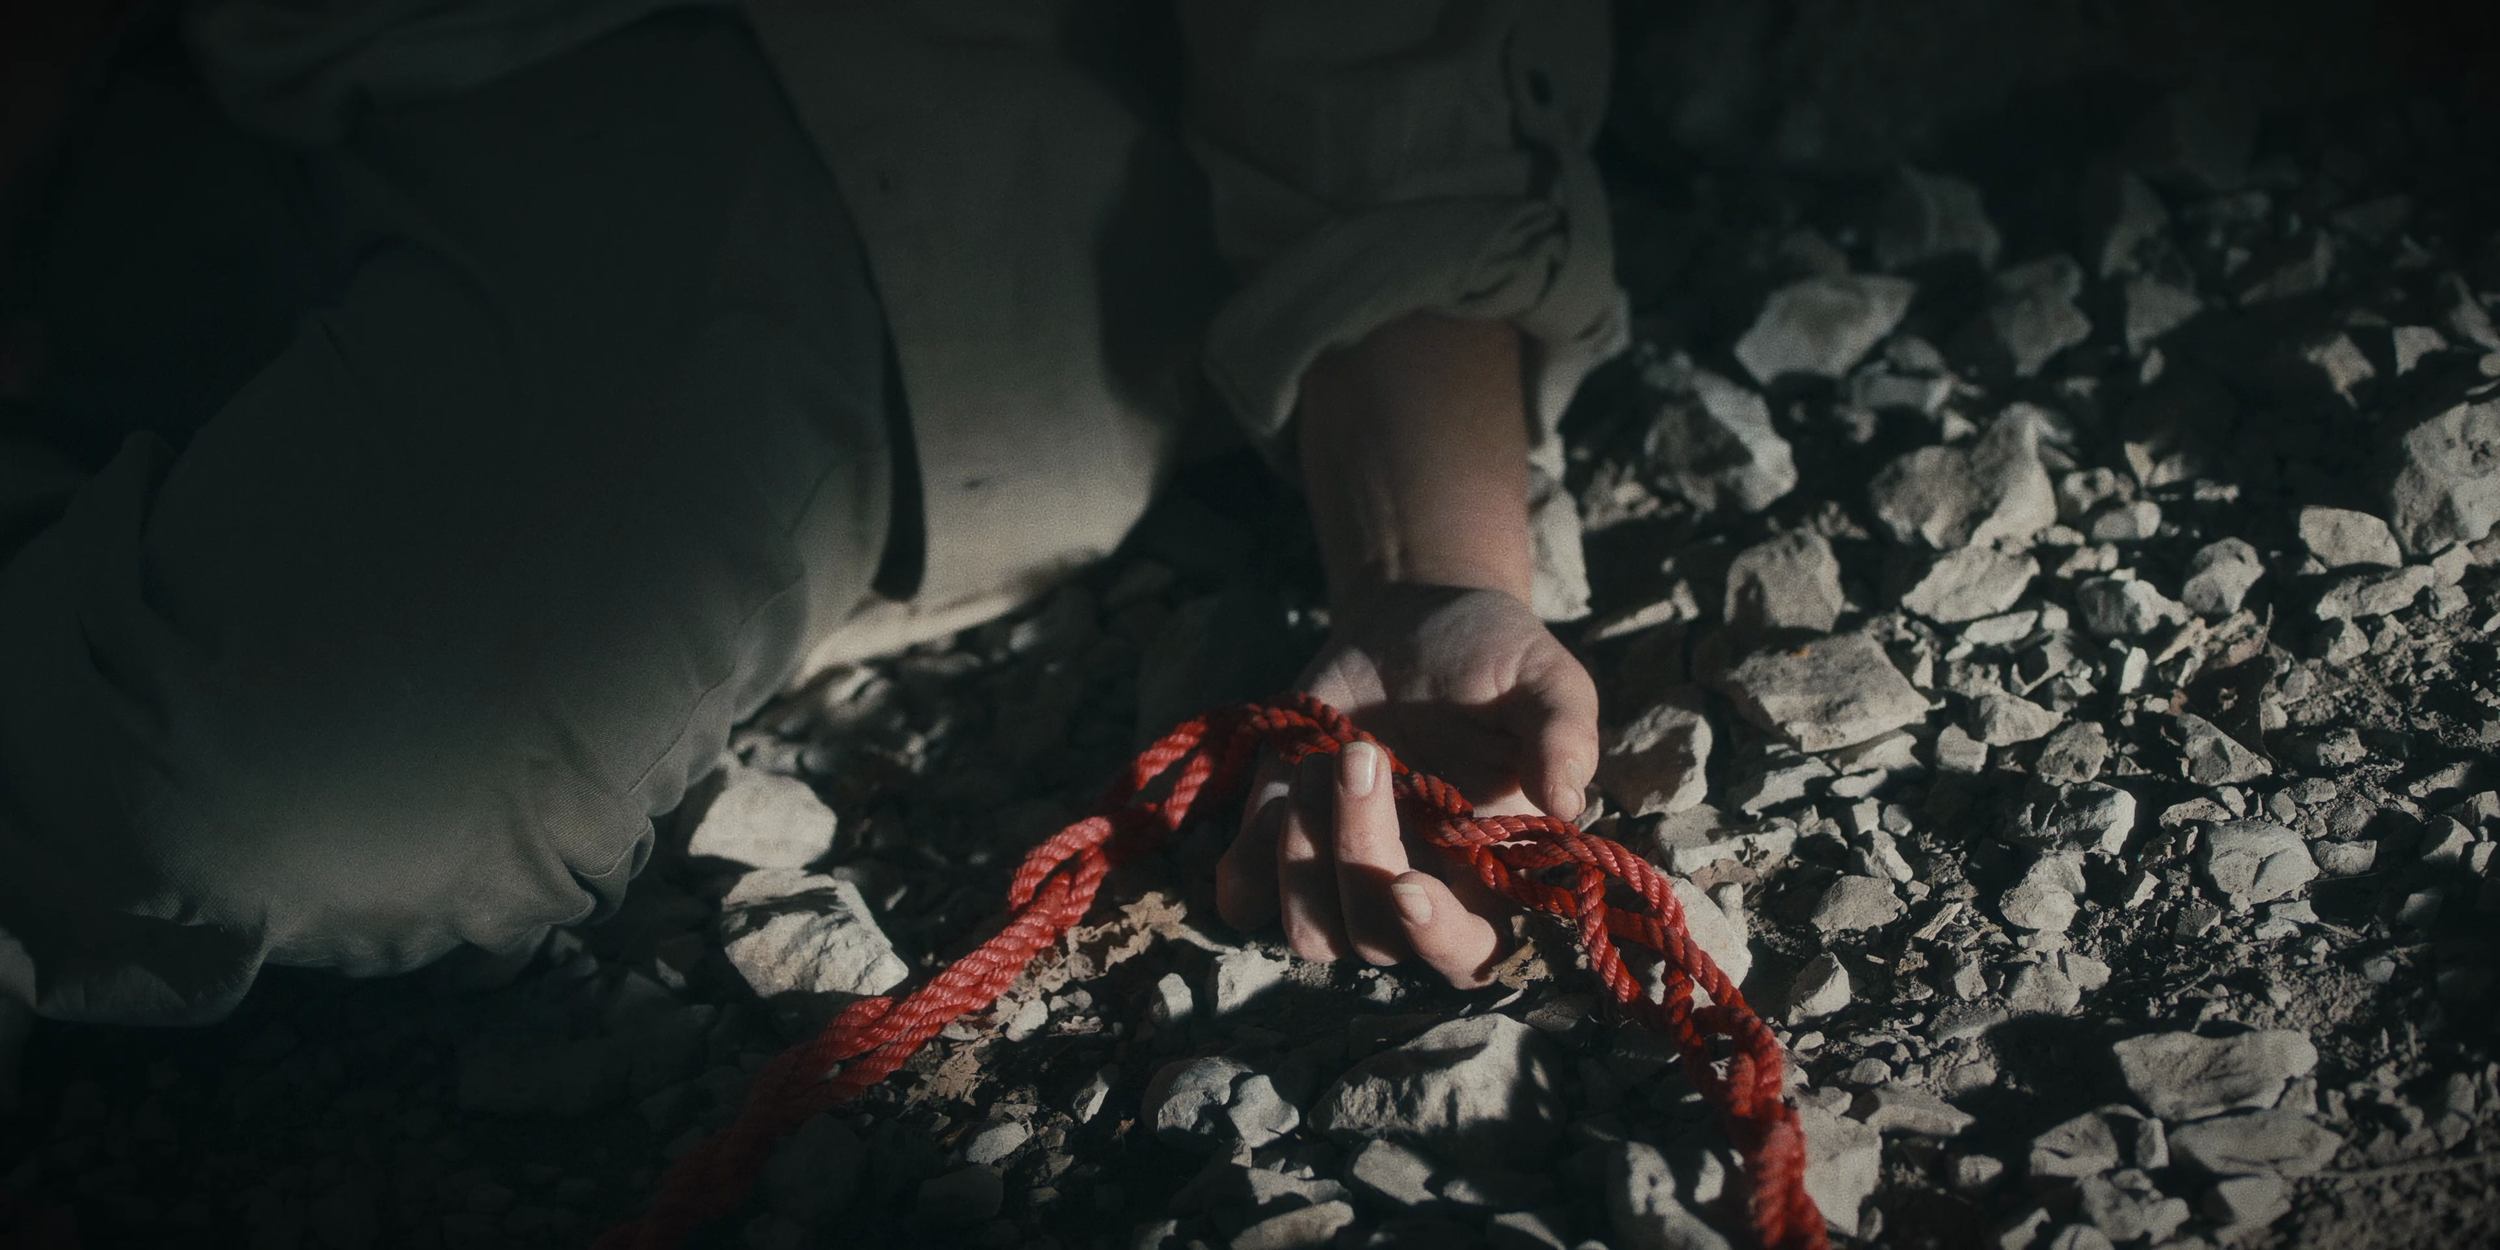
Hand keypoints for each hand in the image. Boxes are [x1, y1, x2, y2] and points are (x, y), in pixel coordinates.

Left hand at [1216, 584, 1598, 986]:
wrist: (1410, 625)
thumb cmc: (1492, 658)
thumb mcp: (1542, 677)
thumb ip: (1563, 732)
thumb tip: (1567, 801)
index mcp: (1487, 871)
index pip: (1469, 954)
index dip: (1436, 939)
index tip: (1406, 885)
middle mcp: (1414, 888)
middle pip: (1374, 940)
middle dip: (1356, 850)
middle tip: (1360, 754)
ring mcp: (1341, 877)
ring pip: (1309, 932)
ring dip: (1299, 854)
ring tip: (1319, 760)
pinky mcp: (1279, 848)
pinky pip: (1246, 897)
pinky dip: (1248, 858)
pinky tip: (1276, 790)